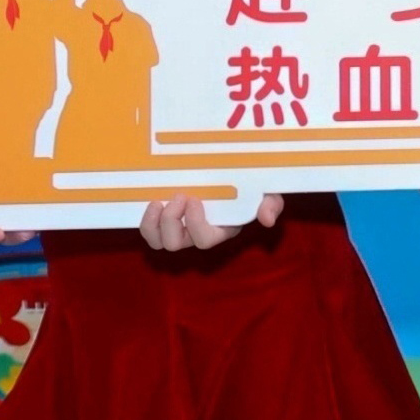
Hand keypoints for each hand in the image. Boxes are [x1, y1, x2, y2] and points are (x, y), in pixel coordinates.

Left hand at [142, 191, 282, 251]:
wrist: (238, 174)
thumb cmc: (253, 185)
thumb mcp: (268, 192)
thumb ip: (272, 204)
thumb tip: (266, 219)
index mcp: (221, 229)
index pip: (204, 240)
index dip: (194, 224)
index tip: (194, 199)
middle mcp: (198, 233)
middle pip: (175, 244)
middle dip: (171, 221)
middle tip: (178, 197)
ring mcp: (180, 228)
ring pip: (159, 242)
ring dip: (153, 224)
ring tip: (157, 203)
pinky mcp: (166, 218)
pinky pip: (150, 231)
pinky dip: (147, 221)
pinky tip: (152, 202)